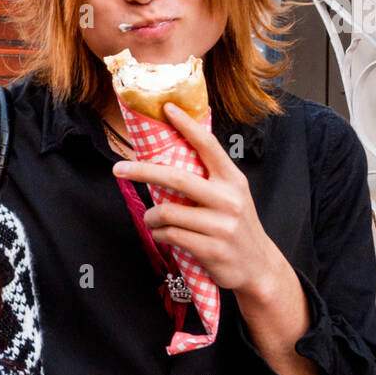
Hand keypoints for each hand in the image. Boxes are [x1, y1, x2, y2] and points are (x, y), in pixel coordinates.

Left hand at [112, 102, 290, 301]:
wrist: (258, 266)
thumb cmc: (235, 226)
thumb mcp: (232, 197)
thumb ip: (209, 179)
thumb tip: (170, 158)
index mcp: (233, 180)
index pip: (208, 145)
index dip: (187, 125)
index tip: (167, 108)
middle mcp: (229, 199)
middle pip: (176, 178)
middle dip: (141, 171)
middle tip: (118, 169)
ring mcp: (221, 225)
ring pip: (166, 212)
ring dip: (150, 216)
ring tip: (152, 219)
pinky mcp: (211, 249)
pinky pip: (169, 235)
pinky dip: (158, 234)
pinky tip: (162, 234)